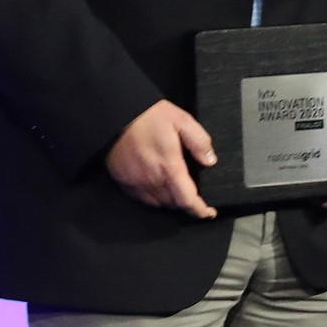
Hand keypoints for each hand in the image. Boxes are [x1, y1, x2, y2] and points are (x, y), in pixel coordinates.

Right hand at [106, 100, 217, 218]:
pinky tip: (157, 185)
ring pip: (157, 203)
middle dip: (185, 202)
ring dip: (169, 201)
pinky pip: (141, 198)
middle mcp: (152, 180)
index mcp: (169, 167)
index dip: (199, 210)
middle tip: (193, 194)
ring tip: (176, 190)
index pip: (187, 200)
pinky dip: (153, 197)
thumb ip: (199, 142)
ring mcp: (135, 183)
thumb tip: (210, 161)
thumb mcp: (182, 121)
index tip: (209, 213)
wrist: (116, 114)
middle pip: (173, 204)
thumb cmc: (150, 116)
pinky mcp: (123, 181)